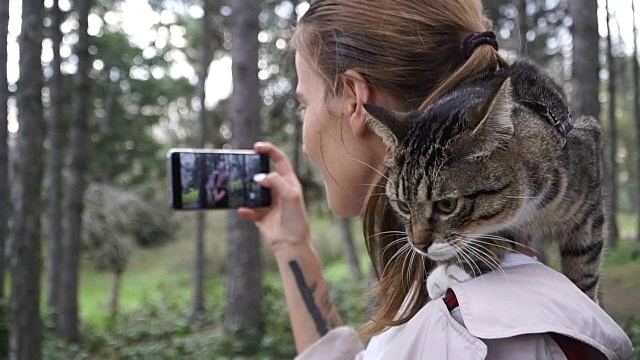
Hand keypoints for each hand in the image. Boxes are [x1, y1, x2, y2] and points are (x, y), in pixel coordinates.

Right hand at [238, 142, 311, 257]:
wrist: (291, 244)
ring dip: (245, 190)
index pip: (279, 160)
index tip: (256, 147)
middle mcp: (278, 190)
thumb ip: (276, 182)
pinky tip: (243, 211)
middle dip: (252, 170)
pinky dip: (245, 210)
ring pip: (253, 191)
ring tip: (238, 188)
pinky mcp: (261, 215)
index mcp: (289, 182)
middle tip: (241, 167)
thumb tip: (259, 176)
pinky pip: (249, 209)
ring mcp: (269, 202)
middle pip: (263, 173)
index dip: (269, 150)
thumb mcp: (291, 195)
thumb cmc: (296, 219)